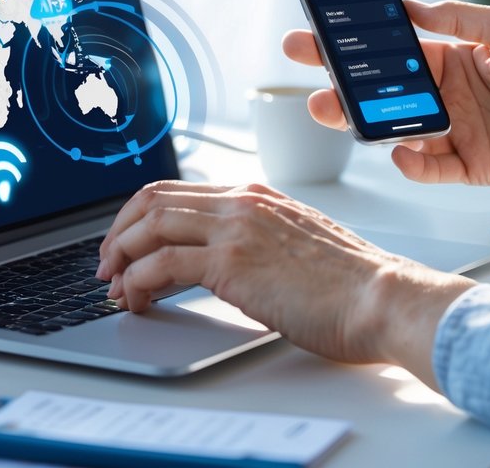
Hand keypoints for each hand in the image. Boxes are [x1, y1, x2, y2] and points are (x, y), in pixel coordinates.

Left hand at [97, 181, 473, 386]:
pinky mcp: (231, 262)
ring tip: (113, 286)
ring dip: (120, 257)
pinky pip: (161, 265)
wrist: (382, 297)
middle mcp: (242, 202)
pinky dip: (136, 281)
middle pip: (153, 200)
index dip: (140, 217)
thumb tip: (223, 262)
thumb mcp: (299, 244)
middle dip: (119, 233)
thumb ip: (260, 240)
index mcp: (257, 194)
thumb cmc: (353, 284)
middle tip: (107, 264)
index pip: (178, 191)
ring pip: (149, 227)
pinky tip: (135, 299)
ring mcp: (235, 228)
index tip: (127, 243)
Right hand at [283, 0, 489, 194]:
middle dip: (337, 79)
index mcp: (448, 59)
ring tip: (329, 109)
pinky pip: (428, 166)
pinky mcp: (466, 166)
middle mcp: (442, 95)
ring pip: (391, 127)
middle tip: (304, 69)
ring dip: (358, 120)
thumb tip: (410, 7)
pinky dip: (410, 162)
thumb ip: (458, 19)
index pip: (391, 50)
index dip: (356, 42)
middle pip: (378, 89)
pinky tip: (400, 151)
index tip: (321, 30)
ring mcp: (450, 132)